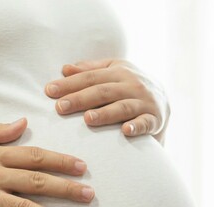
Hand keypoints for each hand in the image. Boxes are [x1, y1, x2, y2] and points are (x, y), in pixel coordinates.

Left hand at [45, 59, 169, 137]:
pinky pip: (145, 123)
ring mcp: (144, 102)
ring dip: (106, 113)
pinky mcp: (155, 119)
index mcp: (119, 71)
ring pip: (123, 107)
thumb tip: (65, 69)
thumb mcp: (113, 73)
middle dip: (81, 99)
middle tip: (61, 107)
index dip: (70, 84)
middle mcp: (132, 84)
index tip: (49, 91)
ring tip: (88, 119)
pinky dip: (136, 126)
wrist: (164, 102)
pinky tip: (125, 131)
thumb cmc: (130, 88)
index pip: (90, 77)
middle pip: (103, 91)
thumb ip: (90, 71)